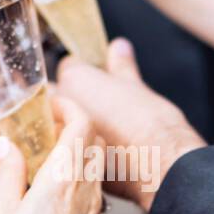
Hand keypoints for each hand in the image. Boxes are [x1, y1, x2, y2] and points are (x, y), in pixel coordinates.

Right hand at [0, 96, 104, 213]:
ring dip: (76, 157)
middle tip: (45, 129)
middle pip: (93, 144)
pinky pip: (91, 197)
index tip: (49, 104)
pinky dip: (77, 184)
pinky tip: (51, 195)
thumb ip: (8, 171)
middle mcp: (86, 193)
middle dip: (74, 128)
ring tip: (45, 161)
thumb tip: (8, 144)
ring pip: (94, 171)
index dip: (69, 107)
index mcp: (63, 179)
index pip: (82, 125)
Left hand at [56, 39, 204, 212]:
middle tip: (97, 106)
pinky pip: (64, 148)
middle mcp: (61, 104)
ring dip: (68, 124)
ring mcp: (60, 133)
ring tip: (100, 130)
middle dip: (70, 97)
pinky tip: (99, 151)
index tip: (99, 81)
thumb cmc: (151, 124)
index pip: (69, 66)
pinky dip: (75, 148)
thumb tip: (119, 47)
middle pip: (55, 93)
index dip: (85, 72)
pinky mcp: (66, 160)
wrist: (159, 166)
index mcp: (74, 79)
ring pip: (56, 122)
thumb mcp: (137, 86)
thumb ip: (121, 66)